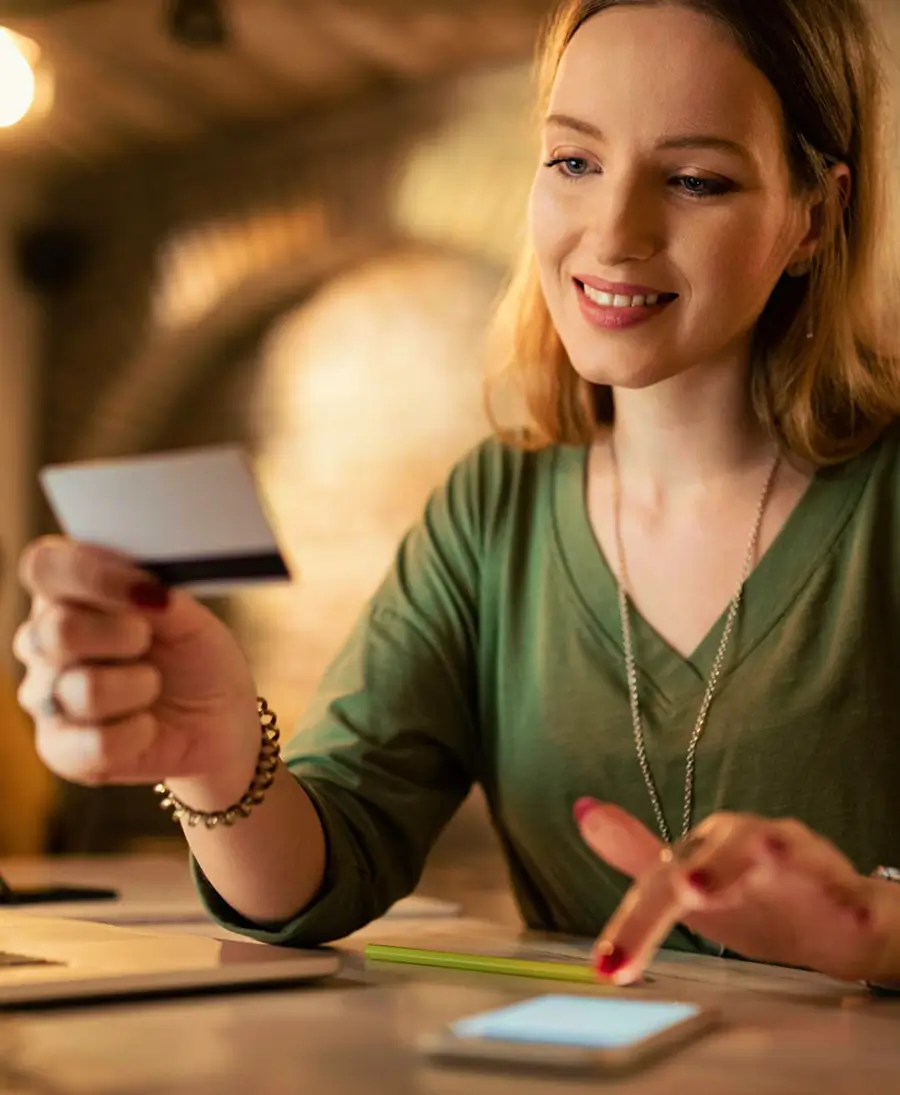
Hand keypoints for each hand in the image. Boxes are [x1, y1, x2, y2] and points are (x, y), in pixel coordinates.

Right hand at [14, 537, 259, 798]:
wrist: (218, 722)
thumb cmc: (196, 660)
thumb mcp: (191, 618)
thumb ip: (157, 593)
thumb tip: (139, 585)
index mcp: (68, 595)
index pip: (45, 568)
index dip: (93, 574)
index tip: (147, 589)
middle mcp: (44, 642)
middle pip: (58, 630)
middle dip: (124, 634)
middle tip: (149, 640)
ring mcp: (46, 696)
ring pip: (85, 689)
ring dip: (141, 686)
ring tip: (152, 686)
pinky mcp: (59, 748)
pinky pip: (96, 742)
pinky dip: (139, 732)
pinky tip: (147, 725)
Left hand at [575, 799, 888, 984]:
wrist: (832, 914)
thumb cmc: (750, 897)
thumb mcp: (687, 886)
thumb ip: (636, 855)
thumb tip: (583, 811)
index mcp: (703, 846)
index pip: (658, 884)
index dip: (632, 923)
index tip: (609, 967)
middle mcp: (742, 842)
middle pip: (703, 862)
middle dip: (678, 887)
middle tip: (663, 900)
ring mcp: (792, 857)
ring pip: (767, 848)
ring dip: (732, 865)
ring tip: (700, 886)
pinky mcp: (838, 884)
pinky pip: (837, 885)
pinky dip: (832, 890)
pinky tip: (829, 904)